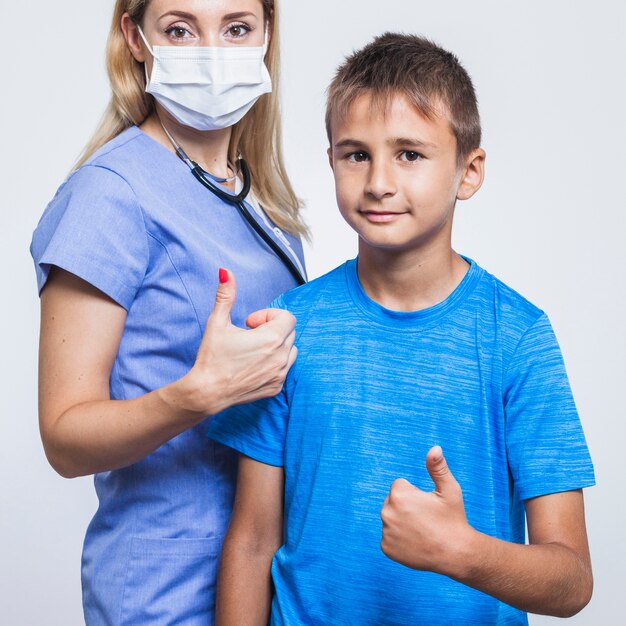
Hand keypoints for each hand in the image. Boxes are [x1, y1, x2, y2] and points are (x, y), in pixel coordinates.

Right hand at [174, 268, 296, 414]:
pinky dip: (274, 363)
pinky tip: (253, 365)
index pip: (288, 317)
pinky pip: (285, 368)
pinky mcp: (277, 387)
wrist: (207, 392)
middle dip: (271, 329)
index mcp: (272, 338)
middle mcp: (281, 357)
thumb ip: (226, 295)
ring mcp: (280, 374)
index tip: (250, 323)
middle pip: (289, 332)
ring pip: (290, 350)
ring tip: (253, 350)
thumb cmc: (212, 357)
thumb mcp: (217, 322)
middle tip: (248, 335)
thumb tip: (225, 271)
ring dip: (276, 346)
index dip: (268, 316)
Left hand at [380, 446, 472, 574]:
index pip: (400, 485)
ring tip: (422, 531)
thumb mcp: (449, 490)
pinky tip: (416, 543)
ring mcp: (385, 532)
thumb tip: (435, 448)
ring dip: (402, 522)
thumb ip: (438, 467)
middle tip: (426, 519)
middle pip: (393, 501)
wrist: (457, 555)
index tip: (428, 505)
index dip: (415, 494)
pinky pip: (390, 537)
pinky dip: (400, 539)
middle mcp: (387, 512)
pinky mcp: (386, 548)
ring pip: (392, 519)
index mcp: (399, 494)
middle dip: (406, 506)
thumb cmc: (454, 519)